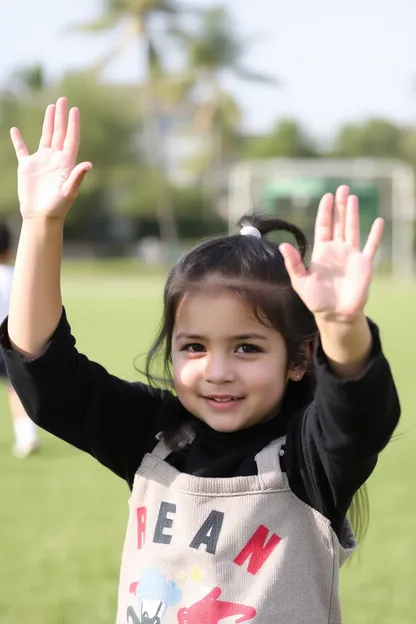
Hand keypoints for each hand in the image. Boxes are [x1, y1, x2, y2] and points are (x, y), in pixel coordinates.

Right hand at [10, 97, 91, 220]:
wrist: (41, 216)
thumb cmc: (58, 207)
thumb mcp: (69, 191)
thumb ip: (77, 177)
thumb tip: (89, 164)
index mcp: (66, 163)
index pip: (71, 139)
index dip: (73, 124)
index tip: (75, 110)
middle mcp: (55, 159)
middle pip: (59, 133)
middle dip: (61, 117)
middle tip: (63, 99)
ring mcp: (41, 161)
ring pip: (45, 137)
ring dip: (48, 122)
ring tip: (51, 107)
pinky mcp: (27, 167)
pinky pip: (21, 149)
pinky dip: (17, 140)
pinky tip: (15, 130)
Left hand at [279, 186, 383, 321]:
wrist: (335, 314)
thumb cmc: (316, 299)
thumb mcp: (300, 281)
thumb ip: (293, 263)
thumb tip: (283, 245)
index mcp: (322, 252)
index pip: (323, 226)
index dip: (325, 211)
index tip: (327, 196)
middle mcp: (337, 250)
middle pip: (339, 223)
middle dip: (340, 206)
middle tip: (342, 188)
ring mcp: (351, 255)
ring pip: (353, 229)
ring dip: (353, 214)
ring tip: (353, 197)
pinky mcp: (363, 264)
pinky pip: (371, 247)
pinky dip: (375, 235)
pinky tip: (378, 222)